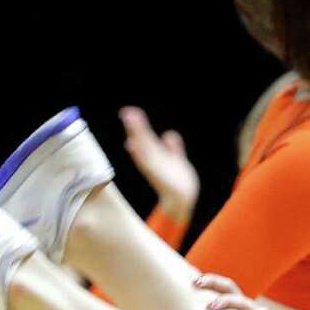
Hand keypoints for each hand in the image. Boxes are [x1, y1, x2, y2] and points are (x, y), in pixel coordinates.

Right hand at [119, 105, 198, 224]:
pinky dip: (138, 155)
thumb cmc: (178, 181)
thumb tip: (169, 134)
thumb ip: (173, 147)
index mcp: (156, 154)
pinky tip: (132, 146)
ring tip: (129, 123)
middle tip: (126, 112)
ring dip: (135, 136)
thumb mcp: (177, 159)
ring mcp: (153, 167)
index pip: (145, 136)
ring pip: (142, 148)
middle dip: (134, 127)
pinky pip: (145, 163)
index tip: (129, 112)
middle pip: (142, 140)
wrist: (183, 198)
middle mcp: (152, 159)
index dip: (138, 124)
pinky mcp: (156, 176)